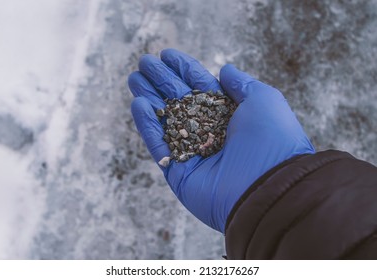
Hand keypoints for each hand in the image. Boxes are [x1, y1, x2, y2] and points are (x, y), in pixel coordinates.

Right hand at [128, 49, 314, 232]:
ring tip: (134, 78)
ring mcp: (194, 152)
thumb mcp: (264, 100)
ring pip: (166, 121)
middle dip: (161, 81)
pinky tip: (138, 104)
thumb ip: (241, 84)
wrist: (269, 187)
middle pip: (180, 101)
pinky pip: (160, 146)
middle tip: (144, 63)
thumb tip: (225, 69)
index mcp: (230, 114)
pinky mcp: (179, 172)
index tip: (166, 54)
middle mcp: (211, 131)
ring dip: (149, 99)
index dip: (183, 69)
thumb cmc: (272, 139)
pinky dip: (148, 126)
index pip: (201, 87)